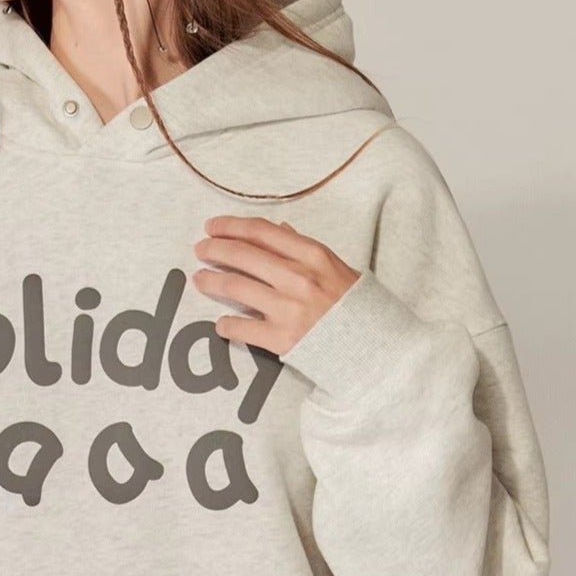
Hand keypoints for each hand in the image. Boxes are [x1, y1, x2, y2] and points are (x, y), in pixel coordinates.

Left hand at [192, 214, 360, 356]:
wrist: (376, 348)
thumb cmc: (356, 307)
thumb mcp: (336, 268)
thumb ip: (304, 249)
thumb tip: (279, 230)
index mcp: (313, 255)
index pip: (261, 232)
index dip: (231, 226)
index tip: (213, 226)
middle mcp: (298, 278)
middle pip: (242, 255)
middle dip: (214, 249)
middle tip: (200, 250)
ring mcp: (288, 309)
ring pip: (235, 287)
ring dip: (210, 281)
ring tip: (199, 279)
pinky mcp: (282, 339)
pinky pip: (240, 328)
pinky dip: (226, 324)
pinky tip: (220, 323)